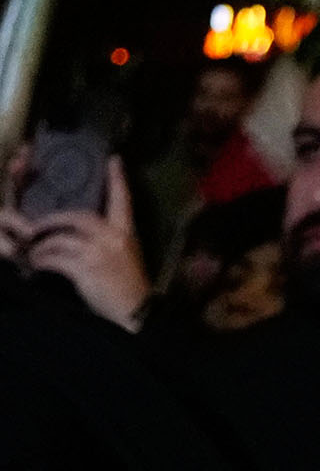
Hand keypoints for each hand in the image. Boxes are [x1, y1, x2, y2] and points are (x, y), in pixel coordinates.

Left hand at [0, 149, 146, 331]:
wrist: (135, 310)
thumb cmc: (128, 285)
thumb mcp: (125, 256)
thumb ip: (107, 242)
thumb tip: (78, 236)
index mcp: (127, 233)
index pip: (123, 200)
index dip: (118, 179)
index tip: (114, 159)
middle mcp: (114, 238)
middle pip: (79, 217)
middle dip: (53, 220)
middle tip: (36, 226)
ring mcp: (99, 253)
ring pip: (61, 239)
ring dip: (41, 246)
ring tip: (31, 251)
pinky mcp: (86, 269)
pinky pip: (56, 259)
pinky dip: (42, 261)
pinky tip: (36, 265)